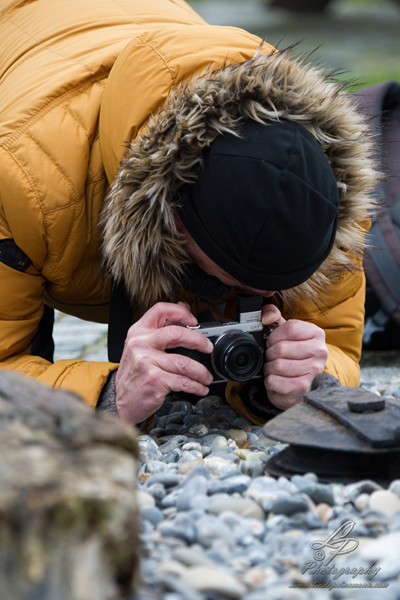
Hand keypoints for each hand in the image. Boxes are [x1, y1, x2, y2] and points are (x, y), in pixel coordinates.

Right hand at [115, 302, 212, 424]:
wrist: (120, 401)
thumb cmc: (134, 374)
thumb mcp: (140, 347)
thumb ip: (160, 329)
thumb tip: (183, 308)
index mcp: (138, 332)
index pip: (161, 310)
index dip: (181, 312)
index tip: (194, 320)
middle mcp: (140, 344)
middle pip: (177, 333)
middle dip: (199, 341)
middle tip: (208, 348)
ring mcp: (146, 362)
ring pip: (184, 362)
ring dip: (201, 371)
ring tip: (206, 376)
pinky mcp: (155, 380)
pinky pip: (183, 381)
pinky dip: (196, 386)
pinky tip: (200, 387)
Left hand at [262, 304, 327, 410]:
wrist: (296, 383)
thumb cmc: (290, 355)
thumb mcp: (283, 331)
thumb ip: (273, 316)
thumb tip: (266, 316)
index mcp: (317, 334)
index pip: (290, 328)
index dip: (274, 335)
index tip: (273, 341)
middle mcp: (319, 352)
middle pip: (281, 348)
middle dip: (270, 353)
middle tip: (273, 357)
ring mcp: (313, 370)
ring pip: (277, 365)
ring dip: (269, 368)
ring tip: (275, 368)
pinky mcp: (303, 387)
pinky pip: (274, 381)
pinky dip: (269, 381)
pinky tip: (277, 379)